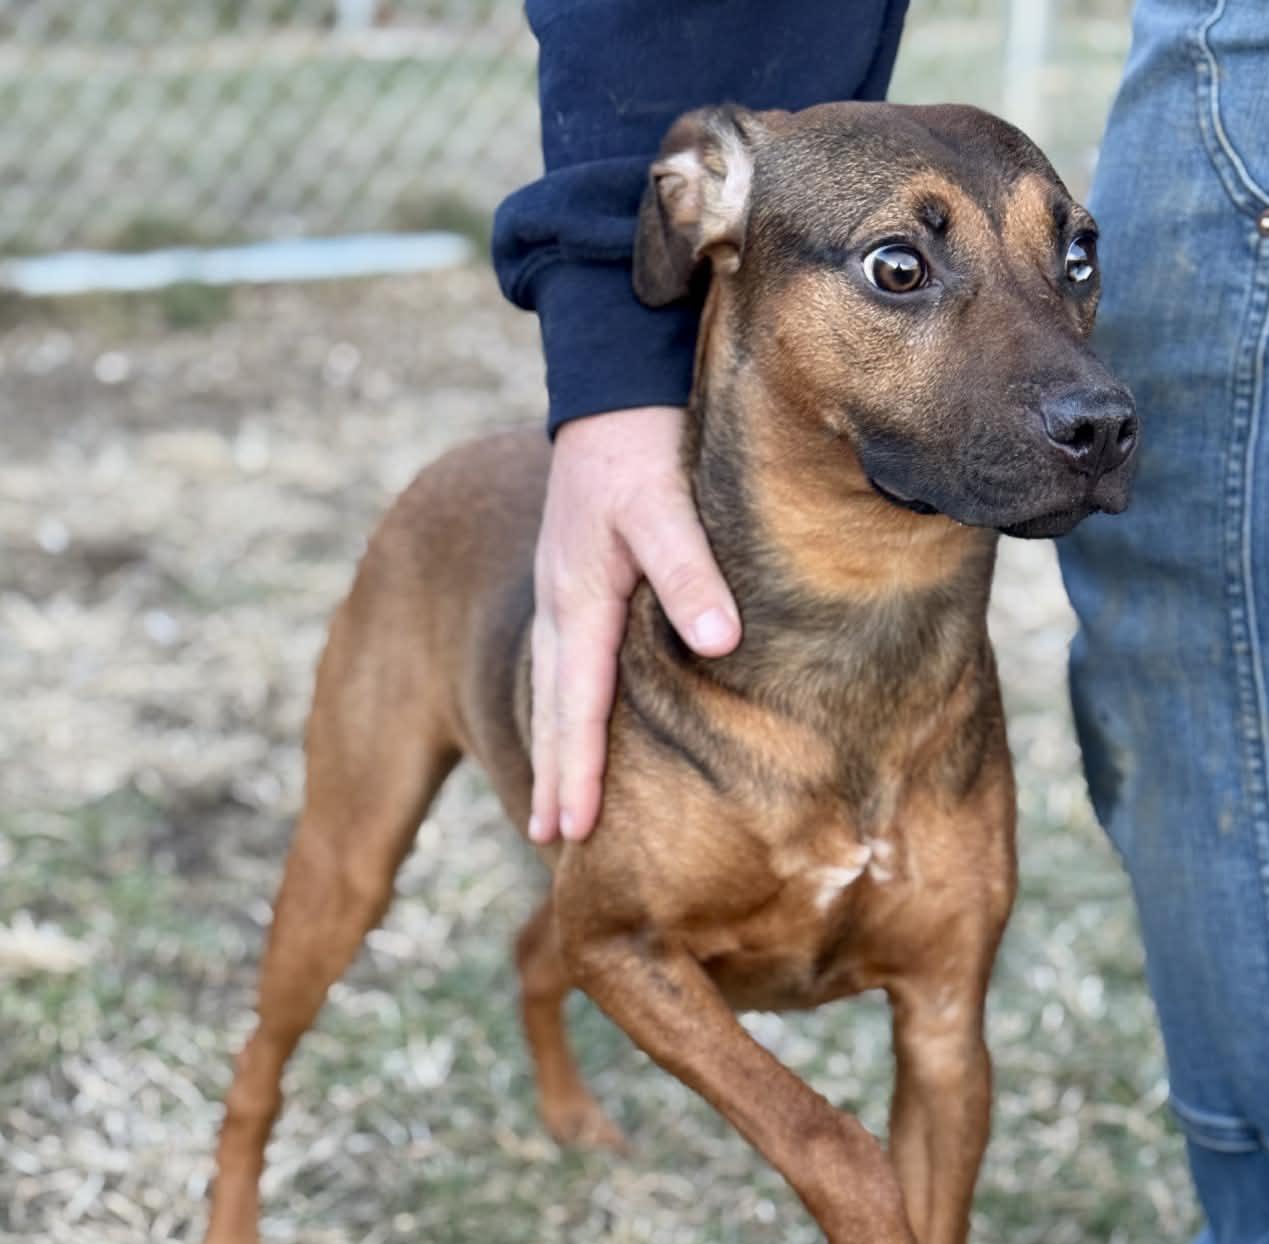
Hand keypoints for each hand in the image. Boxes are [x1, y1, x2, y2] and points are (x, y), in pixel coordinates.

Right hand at [528, 406, 740, 842]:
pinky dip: (561, 709)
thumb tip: (720, 643)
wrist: (611, 376)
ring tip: (550, 810)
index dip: (577, 769)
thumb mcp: (668, 500)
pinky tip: (572, 730)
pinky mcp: (572, 577)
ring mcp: (560, 591)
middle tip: (548, 843)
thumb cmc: (643, 440)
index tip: (573, 829)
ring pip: (551, 689)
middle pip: (552, 709)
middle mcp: (559, 603)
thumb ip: (692, 572)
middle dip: (553, 777)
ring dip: (551, 751)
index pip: (577, 704)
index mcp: (579, 598)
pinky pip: (563, 662)